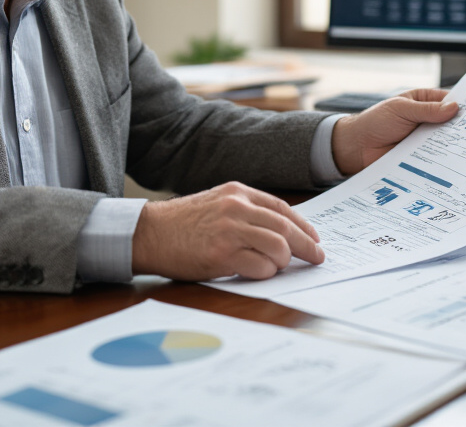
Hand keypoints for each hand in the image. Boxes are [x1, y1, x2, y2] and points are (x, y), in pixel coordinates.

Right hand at [131, 182, 323, 280]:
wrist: (148, 233)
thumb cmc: (181, 224)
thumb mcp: (216, 204)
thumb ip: (244, 212)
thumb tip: (278, 232)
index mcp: (237, 192)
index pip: (282, 208)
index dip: (304, 225)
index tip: (314, 238)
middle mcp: (237, 208)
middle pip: (286, 227)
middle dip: (307, 245)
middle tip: (318, 258)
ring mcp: (230, 230)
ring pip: (279, 246)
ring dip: (285, 260)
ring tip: (280, 267)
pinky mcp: (222, 255)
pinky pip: (260, 266)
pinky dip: (267, 272)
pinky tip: (262, 273)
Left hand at [331, 88, 458, 174]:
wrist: (355, 147)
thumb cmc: (375, 121)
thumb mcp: (402, 109)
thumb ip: (427, 110)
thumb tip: (454, 108)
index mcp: (424, 101)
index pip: (449, 101)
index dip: (465, 105)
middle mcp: (428, 121)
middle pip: (452, 124)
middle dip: (465, 128)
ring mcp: (425, 140)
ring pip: (447, 143)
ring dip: (457, 146)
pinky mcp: (421, 158)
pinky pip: (437, 159)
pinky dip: (446, 161)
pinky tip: (458, 165)